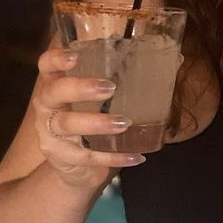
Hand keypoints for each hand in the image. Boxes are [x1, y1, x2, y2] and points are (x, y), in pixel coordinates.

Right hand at [32, 46, 141, 186]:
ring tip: (124, 123)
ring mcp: (51, 134)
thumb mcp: (99, 97)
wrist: (74, 167)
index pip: (46, 65)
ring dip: (98, 123)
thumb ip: (125, 77)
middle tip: (110, 87)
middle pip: (54, 92)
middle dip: (81, 88)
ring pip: (69, 125)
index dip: (57, 59)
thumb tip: (176, 58)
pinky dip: (114, 158)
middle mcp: (46, 107)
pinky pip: (88, 157)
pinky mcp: (62, 157)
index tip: (75, 55)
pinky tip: (136, 157)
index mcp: (54, 85)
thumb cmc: (89, 119)